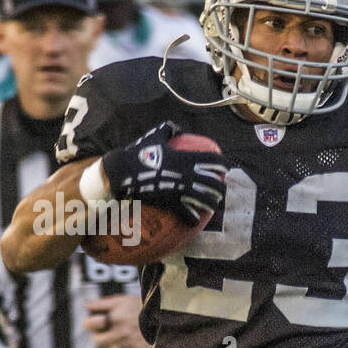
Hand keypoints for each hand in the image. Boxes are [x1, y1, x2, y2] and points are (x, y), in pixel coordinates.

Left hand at [83, 295, 148, 347]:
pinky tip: (127, 338)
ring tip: (119, 332)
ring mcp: (128, 344)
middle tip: (106, 329)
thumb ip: (102, 304)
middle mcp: (122, 333)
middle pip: (97, 341)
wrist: (162, 318)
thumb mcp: (121, 300)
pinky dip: (119, 347)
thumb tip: (86, 306)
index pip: (89, 325)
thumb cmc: (139, 306)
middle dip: (99, 336)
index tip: (95, 321)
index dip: (90, 323)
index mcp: (116, 318)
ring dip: (110, 341)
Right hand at [100, 121, 225, 225]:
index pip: (214, 161)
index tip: (224, 169)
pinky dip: (192, 219)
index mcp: (186, 158)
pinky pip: (187, 214)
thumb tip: (175, 126)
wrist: (122, 171)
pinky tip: (194, 220)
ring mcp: (181, 190)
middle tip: (219, 190)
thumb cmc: (138, 153)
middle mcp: (188, 174)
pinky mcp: (172, 202)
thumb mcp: (154, 137)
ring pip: (207, 201)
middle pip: (215, 184)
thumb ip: (167, 130)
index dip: (223, 165)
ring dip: (211, 204)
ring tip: (211, 205)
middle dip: (220, 189)